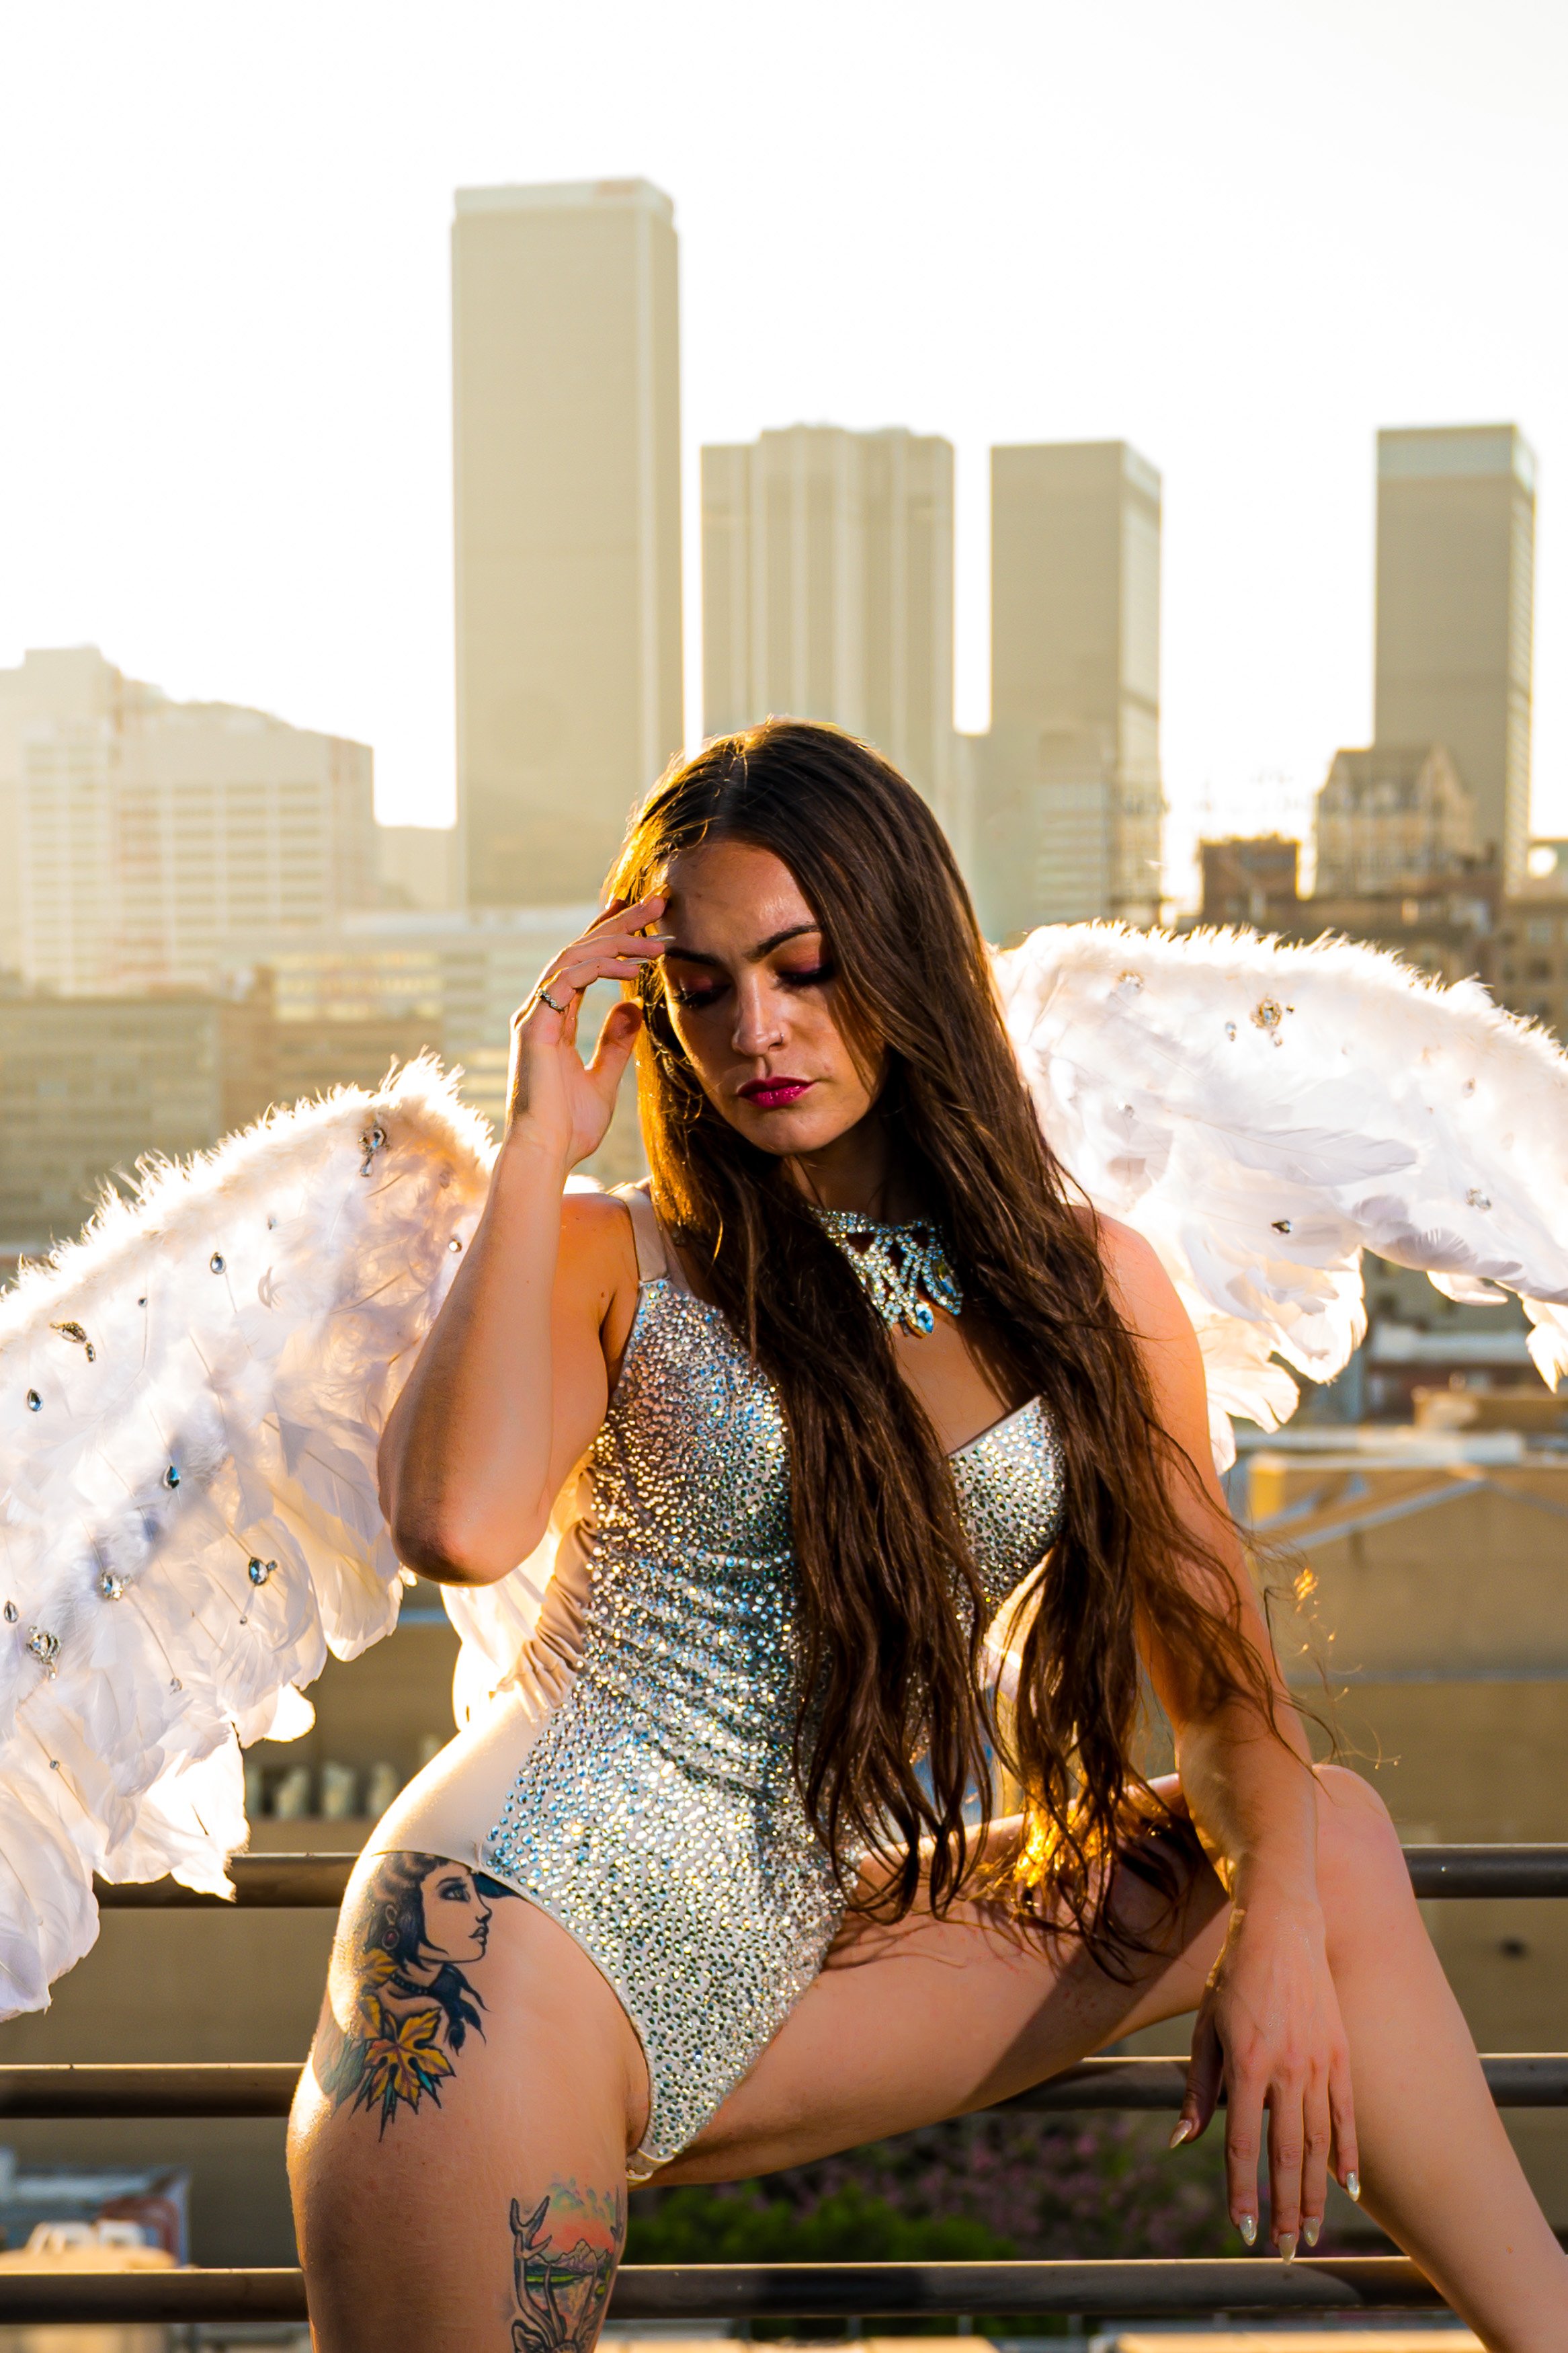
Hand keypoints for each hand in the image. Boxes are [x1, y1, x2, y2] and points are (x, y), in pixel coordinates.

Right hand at [502, 895, 669, 1167]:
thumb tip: (631, 1008)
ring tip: (656, 936)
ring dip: (617, 941)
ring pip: (574, 957)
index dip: (607, 934)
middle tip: (655, 901)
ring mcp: (534, 1016)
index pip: (582, 963)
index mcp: (553, 1021)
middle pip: (579, 950)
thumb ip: (615, 1043)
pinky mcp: (535, 1026)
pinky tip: (633, 967)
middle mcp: (540, 1011)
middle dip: (618, 922)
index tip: (636, 912)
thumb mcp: (604, 1080)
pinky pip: (569, 979)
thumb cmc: (569, 1128)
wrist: (546, 1154)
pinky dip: (601, 967)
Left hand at [1172, 1885, 1358, 2257]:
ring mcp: (1319, 2064)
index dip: (1243, 2192)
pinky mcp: (1341, 2055)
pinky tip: (1348, 2189)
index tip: (1242, 2230)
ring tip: (1310, 2233)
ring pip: (1318, 2144)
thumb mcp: (1205, 2028)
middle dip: (1283, 2210)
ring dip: (1314, 2194)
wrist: (1282, 1929)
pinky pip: (1346, 2116)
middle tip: (1281, 2251)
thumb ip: (1198, 2088)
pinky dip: (1347, 2154)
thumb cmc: (1234, 1978)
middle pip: (1285, 2156)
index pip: (1243, 2146)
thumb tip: (1183, 2140)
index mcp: (1245, 2064)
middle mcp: (1286, 2070)